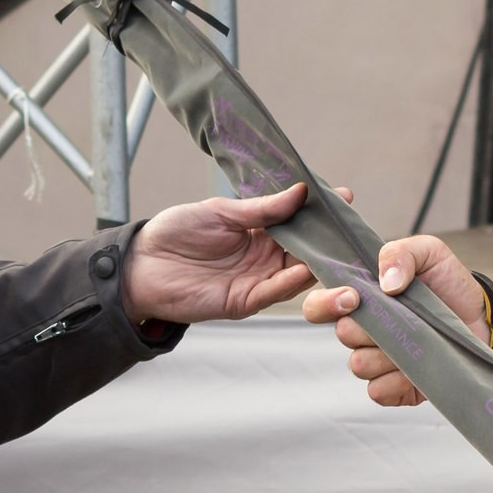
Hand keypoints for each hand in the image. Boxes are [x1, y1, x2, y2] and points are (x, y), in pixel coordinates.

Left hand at [120, 182, 333, 324]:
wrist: (141, 265)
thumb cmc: (176, 232)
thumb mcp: (221, 211)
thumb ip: (261, 208)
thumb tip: (301, 192)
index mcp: (259, 230)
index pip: (299, 221)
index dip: (321, 212)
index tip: (345, 198)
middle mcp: (264, 256)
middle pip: (306, 249)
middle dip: (328, 240)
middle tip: (352, 227)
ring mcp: (257, 280)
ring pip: (298, 273)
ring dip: (319, 263)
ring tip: (339, 249)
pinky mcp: (244, 301)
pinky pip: (275, 292)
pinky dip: (293, 282)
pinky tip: (307, 269)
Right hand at [299, 235, 487, 407]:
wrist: (484, 319)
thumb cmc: (451, 285)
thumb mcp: (429, 252)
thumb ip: (400, 253)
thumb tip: (385, 282)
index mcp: (363, 299)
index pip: (319, 306)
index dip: (326, 303)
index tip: (354, 298)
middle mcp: (365, 331)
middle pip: (343, 336)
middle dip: (370, 326)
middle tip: (401, 317)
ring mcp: (379, 361)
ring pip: (359, 364)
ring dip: (387, 353)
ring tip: (417, 339)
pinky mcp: (396, 388)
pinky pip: (378, 391)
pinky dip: (397, 381)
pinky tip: (418, 366)